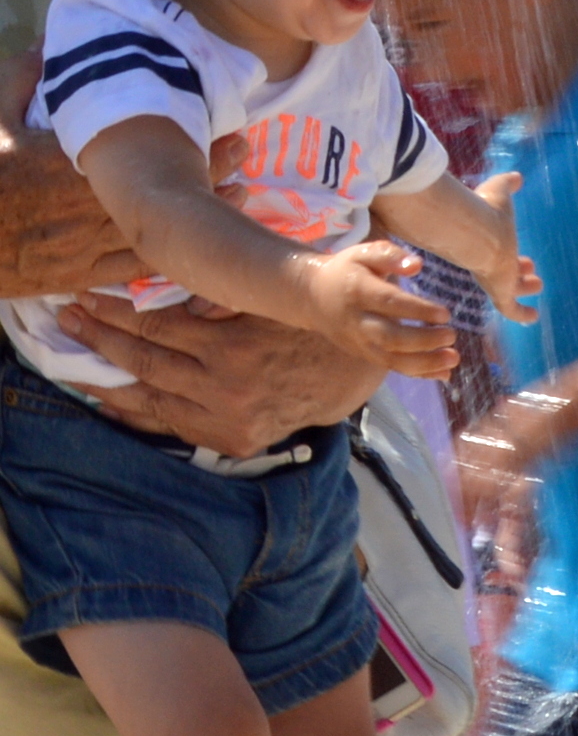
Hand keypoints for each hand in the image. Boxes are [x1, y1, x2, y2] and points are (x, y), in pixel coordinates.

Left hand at [52, 301, 379, 453]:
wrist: (351, 372)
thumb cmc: (308, 323)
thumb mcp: (273, 299)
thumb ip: (225, 296)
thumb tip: (176, 296)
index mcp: (234, 346)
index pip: (159, 327)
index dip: (118, 312)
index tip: (88, 296)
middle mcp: (225, 387)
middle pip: (145, 361)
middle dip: (100, 339)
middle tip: (68, 318)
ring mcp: (225, 418)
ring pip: (150, 399)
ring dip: (106, 380)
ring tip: (72, 363)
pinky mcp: (230, 440)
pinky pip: (171, 426)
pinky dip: (136, 414)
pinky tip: (110, 400)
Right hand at [302, 242, 459, 374]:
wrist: (312, 296)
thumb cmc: (346, 270)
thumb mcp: (363, 253)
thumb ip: (389, 255)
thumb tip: (417, 265)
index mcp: (358, 291)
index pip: (389, 303)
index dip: (417, 310)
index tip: (445, 314)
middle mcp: (357, 321)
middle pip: (389, 338)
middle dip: (422, 341)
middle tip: (451, 335)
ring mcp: (359, 342)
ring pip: (390, 359)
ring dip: (424, 364)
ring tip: (453, 359)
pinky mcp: (364, 354)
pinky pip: (391, 367)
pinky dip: (418, 373)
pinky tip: (444, 373)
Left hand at [470, 172, 540, 324]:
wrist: (475, 232)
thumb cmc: (485, 211)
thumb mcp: (500, 192)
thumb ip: (506, 183)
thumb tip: (517, 176)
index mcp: (489, 242)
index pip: (500, 251)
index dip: (511, 252)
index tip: (523, 254)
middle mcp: (490, 262)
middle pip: (504, 269)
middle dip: (519, 269)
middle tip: (530, 267)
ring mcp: (496, 279)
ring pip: (510, 289)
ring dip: (523, 287)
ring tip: (537, 285)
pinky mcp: (501, 293)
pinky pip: (511, 309)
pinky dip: (522, 314)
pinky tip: (533, 317)